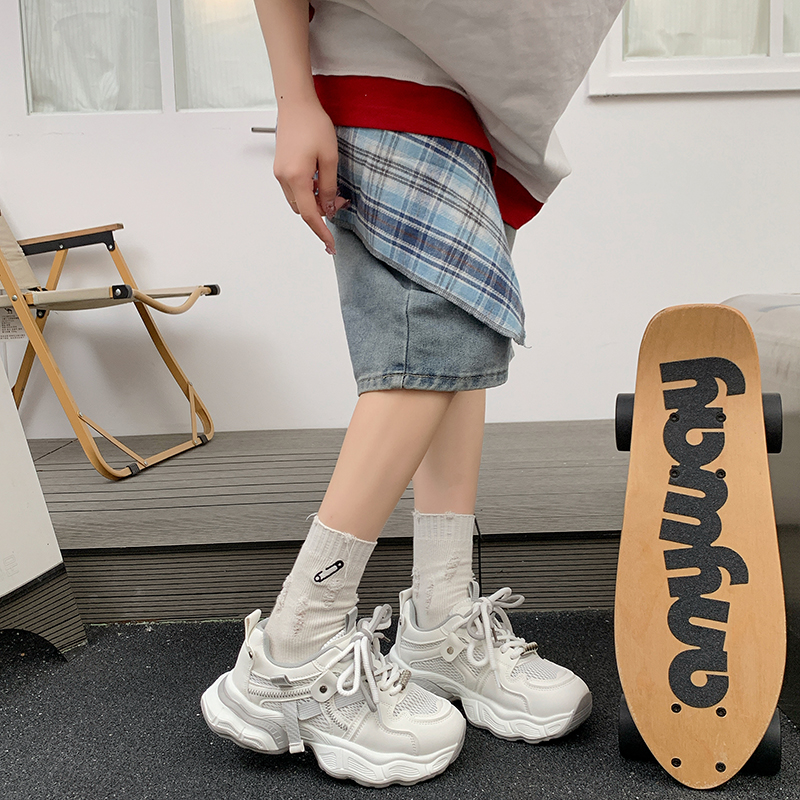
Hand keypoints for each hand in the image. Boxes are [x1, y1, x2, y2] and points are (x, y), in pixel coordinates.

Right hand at [272, 99, 346, 253]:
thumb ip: (329, 187)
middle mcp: (283, 178)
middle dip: (322, 212)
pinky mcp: (280, 168)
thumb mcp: (330, 157)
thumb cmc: (314, 124)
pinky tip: (320, 181)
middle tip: (341, 201)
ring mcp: (279, 173)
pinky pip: (294, 190)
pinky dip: (308, 192)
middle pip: (304, 210)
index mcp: (297, 178)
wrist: (296, 104)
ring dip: (315, 202)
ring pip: (299, 201)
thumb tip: (329, 209)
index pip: (310, 215)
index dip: (322, 232)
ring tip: (332, 190)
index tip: (331, 246)